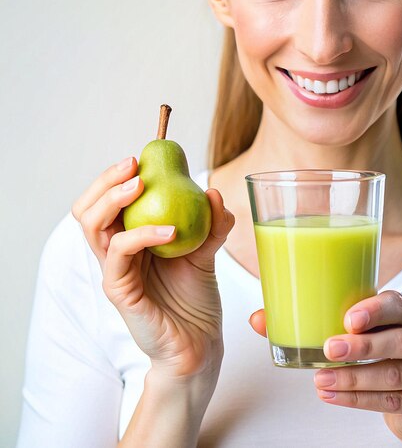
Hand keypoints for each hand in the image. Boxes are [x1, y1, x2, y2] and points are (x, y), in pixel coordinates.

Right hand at [72, 156, 233, 379]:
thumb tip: (213, 192)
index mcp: (131, 240)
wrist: (200, 344)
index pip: (108, 202)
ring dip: (114, 200)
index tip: (142, 157)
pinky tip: (170, 231)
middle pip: (89, 209)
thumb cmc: (195, 298)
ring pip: (93, 228)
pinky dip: (141, 235)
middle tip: (134, 165)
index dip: (116, 177)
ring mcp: (115, 272)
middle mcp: (117, 254)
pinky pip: (118, 257)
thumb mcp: (207, 252)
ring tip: (142, 184)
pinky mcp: (120, 293)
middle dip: (106, 181)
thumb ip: (212, 224)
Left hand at [250, 291, 401, 446]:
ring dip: (354, 378)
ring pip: (395, 376)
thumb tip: (259, 319)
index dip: (375, 311)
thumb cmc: (387, 344)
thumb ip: (323, 316)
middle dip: (362, 348)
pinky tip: (334, 394)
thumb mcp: (366, 325)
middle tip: (328, 349)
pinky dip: (359, 400)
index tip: (347, 318)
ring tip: (321, 378)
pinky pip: (394, 403)